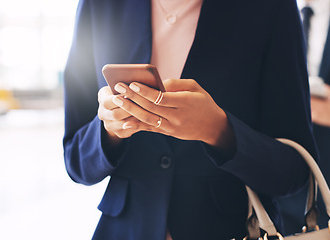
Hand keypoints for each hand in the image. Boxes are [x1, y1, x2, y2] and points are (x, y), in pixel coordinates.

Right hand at [97, 86, 141, 145]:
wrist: (120, 106)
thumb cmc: (124, 91)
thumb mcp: (121, 86)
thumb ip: (125, 85)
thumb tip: (138, 82)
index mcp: (102, 99)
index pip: (107, 102)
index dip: (120, 98)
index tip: (131, 94)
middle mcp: (103, 114)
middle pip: (115, 115)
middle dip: (129, 109)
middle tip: (142, 105)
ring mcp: (110, 125)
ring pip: (124, 125)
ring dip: (135, 119)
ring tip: (147, 113)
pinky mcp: (119, 133)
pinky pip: (131, 131)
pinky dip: (139, 125)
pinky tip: (148, 120)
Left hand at [112, 79, 234, 151]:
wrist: (212, 126)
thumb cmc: (202, 101)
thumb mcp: (195, 87)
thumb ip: (176, 84)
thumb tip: (156, 82)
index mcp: (185, 102)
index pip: (161, 97)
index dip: (146, 91)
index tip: (132, 83)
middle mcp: (177, 116)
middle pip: (151, 107)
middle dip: (132, 97)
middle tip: (118, 88)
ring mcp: (172, 127)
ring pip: (148, 119)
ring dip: (130, 110)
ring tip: (117, 101)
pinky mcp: (168, 133)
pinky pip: (150, 129)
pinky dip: (137, 126)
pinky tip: (124, 122)